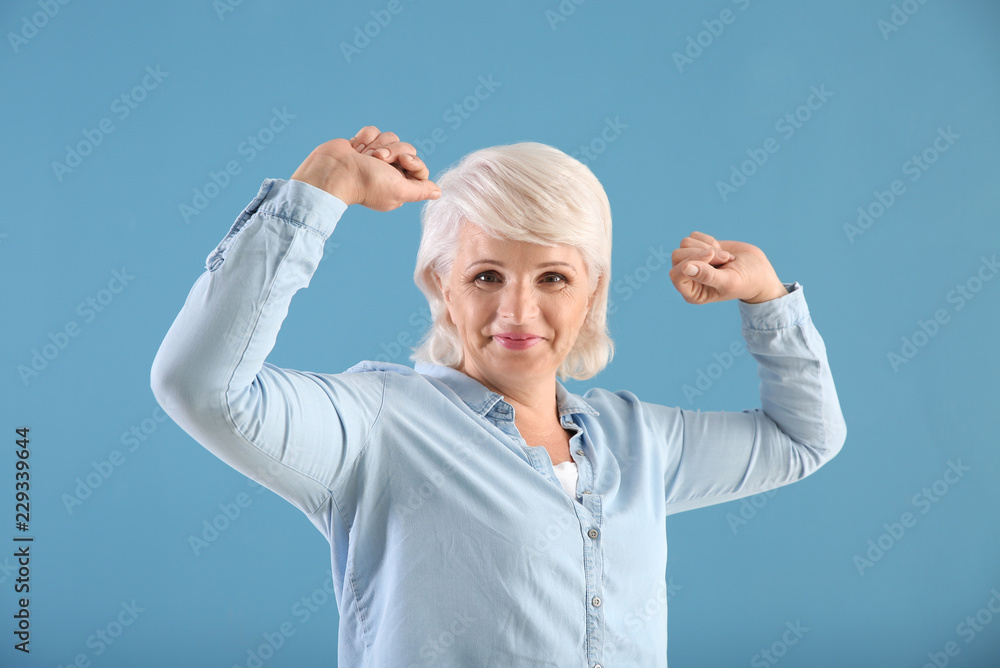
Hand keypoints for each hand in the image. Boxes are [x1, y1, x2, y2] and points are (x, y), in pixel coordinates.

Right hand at [290, 126, 440, 210]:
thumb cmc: (366, 183)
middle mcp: (389, 173)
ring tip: (364, 155)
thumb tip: (438, 192)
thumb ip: (420, 191)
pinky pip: (374, 131)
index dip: (414, 161)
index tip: (403, 161)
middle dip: (393, 151)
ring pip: (391, 138)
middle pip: (407, 149)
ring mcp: (375, 158)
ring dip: (378, 144)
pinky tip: (356, 148)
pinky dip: (365, 137)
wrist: (333, 170)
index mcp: (399, 186)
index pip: (419, 167)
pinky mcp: (362, 145)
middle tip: (379, 160)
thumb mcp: (399, 191)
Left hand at [668, 231, 787, 303]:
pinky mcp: (698, 248)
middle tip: (725, 259)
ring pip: (685, 243)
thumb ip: (707, 276)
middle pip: (677, 255)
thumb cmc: (746, 281)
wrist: (759, 270)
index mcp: (692, 292)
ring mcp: (692, 261)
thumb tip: (685, 268)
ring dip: (708, 247)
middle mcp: (687, 277)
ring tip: (725, 258)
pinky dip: (710, 240)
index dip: (691, 261)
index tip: (711, 255)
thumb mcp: (729, 281)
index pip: (675, 273)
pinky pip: (694, 236)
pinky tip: (721, 251)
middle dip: (702, 253)